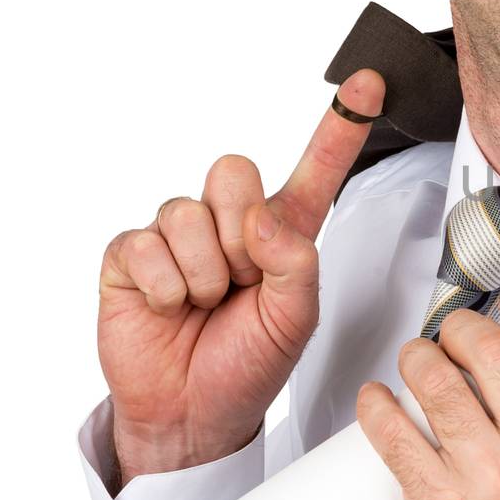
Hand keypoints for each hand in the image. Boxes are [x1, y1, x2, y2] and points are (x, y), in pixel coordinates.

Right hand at [97, 69, 385, 488]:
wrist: (195, 414)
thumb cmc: (250, 364)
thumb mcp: (296, 321)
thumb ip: (296, 264)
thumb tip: (262, 220)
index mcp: (281, 233)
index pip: (314, 169)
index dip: (341, 126)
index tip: (368, 84)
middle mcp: (228, 223)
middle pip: (232, 171)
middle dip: (239, 233)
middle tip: (239, 282)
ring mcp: (176, 237)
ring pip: (187, 212)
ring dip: (204, 272)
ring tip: (207, 304)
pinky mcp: (130, 257)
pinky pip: (144, 245)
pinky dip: (165, 286)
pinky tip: (171, 308)